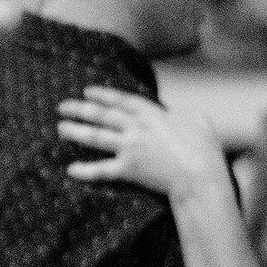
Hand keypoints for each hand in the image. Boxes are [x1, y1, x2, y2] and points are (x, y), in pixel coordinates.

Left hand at [57, 86, 230, 200]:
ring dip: (77, 132)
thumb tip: (186, 115)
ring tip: (61, 128)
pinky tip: (70, 170)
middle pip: (103, 116)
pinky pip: (102, 169)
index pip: (122, 100)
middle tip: (62, 107)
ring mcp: (131, 148)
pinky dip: (85, 170)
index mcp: (153, 114)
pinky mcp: (129, 169)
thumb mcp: (200, 123)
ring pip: (97, 137)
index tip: (87, 91)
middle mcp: (137, 128)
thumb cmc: (205, 150)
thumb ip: (188, 116)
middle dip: (81, 109)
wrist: (200, 175)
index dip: (103, 95)